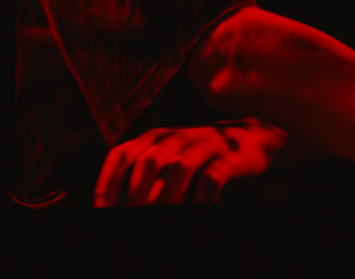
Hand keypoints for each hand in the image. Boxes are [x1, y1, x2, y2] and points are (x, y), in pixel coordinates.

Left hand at [93, 118, 291, 205]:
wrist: (251, 137)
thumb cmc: (199, 153)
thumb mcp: (167, 156)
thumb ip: (142, 172)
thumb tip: (113, 202)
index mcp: (154, 136)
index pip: (122, 153)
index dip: (108, 182)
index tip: (102, 208)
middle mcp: (175, 137)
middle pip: (148, 161)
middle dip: (136, 195)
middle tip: (133, 217)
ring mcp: (202, 145)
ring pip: (178, 168)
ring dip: (166, 197)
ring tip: (162, 217)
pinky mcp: (228, 158)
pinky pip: (212, 178)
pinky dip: (202, 199)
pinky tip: (199, 211)